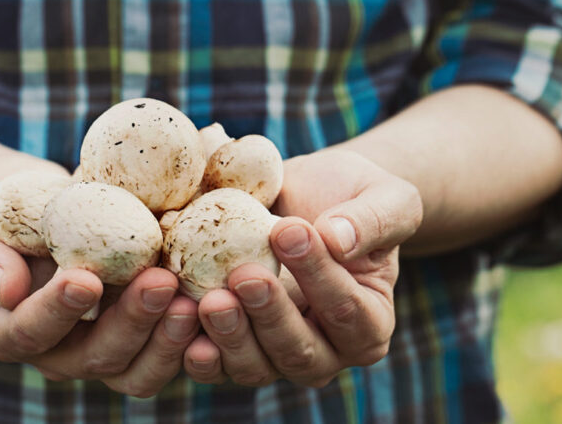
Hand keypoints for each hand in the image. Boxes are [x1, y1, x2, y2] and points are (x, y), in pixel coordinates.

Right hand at [0, 153, 199, 396]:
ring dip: (166, 338)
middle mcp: (52, 349)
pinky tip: (212, 297)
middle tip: (160, 281)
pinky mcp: (132, 328)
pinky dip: (189, 333)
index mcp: (4, 328)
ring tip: (193, 297)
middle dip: (129, 323)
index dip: (57, 311)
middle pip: (92, 358)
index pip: (29, 331)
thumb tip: (6, 290)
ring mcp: (95, 344)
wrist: (18, 197)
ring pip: (134, 368)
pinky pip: (162, 346)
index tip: (86, 278)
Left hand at [184, 148, 421, 386]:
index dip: (319, 276)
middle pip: (299, 352)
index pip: (346, 310)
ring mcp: (274, 356)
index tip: (287, 231)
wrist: (303, 195)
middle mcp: (325, 352)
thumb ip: (373, 220)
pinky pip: (213, 362)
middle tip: (243, 276)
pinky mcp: (231, 348)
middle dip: (269, 317)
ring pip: (254, 366)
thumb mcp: (384, 197)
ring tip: (207, 299)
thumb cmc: (352, 195)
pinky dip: (191, 345)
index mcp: (369, 323)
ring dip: (229, 337)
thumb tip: (338, 239)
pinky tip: (178, 317)